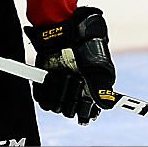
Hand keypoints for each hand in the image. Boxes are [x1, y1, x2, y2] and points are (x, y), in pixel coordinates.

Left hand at [25, 7, 115, 124]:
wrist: (67, 32)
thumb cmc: (88, 47)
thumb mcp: (99, 67)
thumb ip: (103, 88)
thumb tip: (106, 106)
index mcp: (91, 93)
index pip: (87, 114)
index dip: (84, 111)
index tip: (83, 100)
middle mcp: (75, 94)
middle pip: (69, 112)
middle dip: (71, 97)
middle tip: (75, 77)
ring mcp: (59, 89)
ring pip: (55, 107)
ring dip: (57, 92)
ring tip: (63, 74)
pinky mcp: (45, 83)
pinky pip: (41, 98)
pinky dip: (44, 89)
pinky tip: (51, 75)